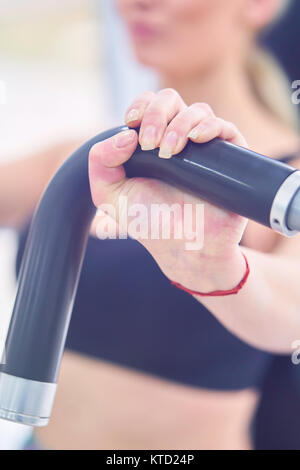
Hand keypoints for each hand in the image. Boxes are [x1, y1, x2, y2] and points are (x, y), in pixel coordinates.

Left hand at [89, 89, 247, 292]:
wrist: (182, 249)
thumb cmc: (149, 222)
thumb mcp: (110, 196)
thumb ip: (100, 163)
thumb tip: (125, 135)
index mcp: (152, 141)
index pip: (148, 104)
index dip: (140, 105)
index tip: (131, 123)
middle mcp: (180, 139)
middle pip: (171, 100)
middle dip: (156, 114)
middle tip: (149, 142)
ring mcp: (205, 148)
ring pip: (198, 110)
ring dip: (179, 124)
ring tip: (169, 153)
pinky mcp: (230, 159)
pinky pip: (226, 129)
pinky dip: (210, 126)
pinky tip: (195, 140)